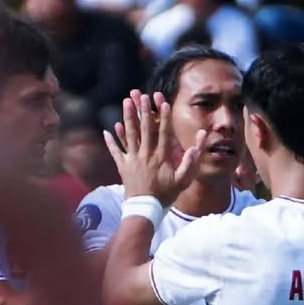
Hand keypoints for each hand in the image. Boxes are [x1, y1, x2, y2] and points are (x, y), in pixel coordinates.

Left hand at [104, 90, 207, 205]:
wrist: (145, 209)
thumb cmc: (165, 196)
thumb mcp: (182, 181)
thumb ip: (190, 163)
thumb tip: (196, 146)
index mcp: (161, 157)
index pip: (163, 133)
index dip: (163, 117)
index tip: (162, 102)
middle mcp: (146, 155)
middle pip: (144, 128)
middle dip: (143, 110)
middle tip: (141, 95)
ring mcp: (133, 160)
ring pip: (129, 135)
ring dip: (127, 117)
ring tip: (125, 102)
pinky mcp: (123, 167)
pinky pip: (116, 152)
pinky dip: (112, 141)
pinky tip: (108, 129)